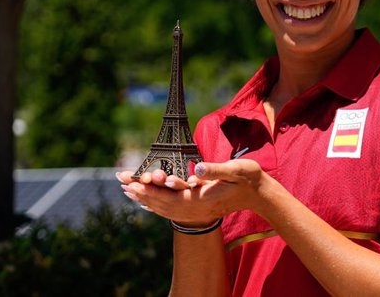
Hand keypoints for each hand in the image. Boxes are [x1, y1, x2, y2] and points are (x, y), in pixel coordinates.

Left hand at [116, 159, 267, 225]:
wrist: (259, 194)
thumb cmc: (248, 178)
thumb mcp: (235, 170)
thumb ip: (215, 170)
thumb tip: (195, 168)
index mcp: (201, 199)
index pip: (167, 196)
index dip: (147, 188)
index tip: (130, 181)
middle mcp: (195, 208)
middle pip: (161, 203)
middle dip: (139, 191)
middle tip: (120, 180)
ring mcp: (197, 210)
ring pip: (164, 207)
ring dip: (145, 198)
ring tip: (128, 190)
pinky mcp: (199, 208)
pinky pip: (172, 209)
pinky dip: (156, 204)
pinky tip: (148, 202)